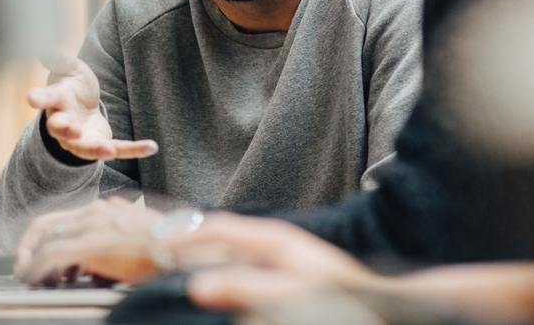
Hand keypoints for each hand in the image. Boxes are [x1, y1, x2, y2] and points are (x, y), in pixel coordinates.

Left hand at [14, 198, 160, 284]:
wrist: (183, 248)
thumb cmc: (166, 245)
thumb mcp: (137, 232)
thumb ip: (116, 230)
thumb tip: (103, 244)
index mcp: (104, 210)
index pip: (60, 219)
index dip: (39, 238)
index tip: (32, 255)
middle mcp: (95, 212)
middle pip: (47, 225)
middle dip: (28, 248)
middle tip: (21, 268)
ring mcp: (93, 226)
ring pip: (47, 239)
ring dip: (32, 260)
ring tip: (29, 278)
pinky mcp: (93, 243)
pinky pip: (53, 255)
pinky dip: (39, 267)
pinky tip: (36, 279)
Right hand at [30, 54, 157, 160]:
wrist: (81, 107)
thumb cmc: (72, 84)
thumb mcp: (70, 68)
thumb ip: (60, 61)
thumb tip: (44, 50)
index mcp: (56, 100)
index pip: (45, 98)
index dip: (38, 98)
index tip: (30, 97)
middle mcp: (63, 123)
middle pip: (59, 128)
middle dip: (65, 129)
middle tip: (72, 129)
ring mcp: (79, 138)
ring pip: (84, 147)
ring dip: (95, 149)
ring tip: (108, 150)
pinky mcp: (99, 144)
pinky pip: (118, 149)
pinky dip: (134, 149)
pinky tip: (152, 147)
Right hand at [162, 213, 375, 303]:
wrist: (379, 304)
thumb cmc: (336, 299)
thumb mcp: (289, 295)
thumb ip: (244, 287)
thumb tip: (198, 285)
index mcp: (272, 239)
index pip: (218, 229)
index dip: (185, 236)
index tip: (154, 245)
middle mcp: (274, 241)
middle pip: (221, 232)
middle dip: (189, 238)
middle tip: (154, 248)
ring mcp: (280, 253)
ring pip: (231, 245)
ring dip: (204, 250)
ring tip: (175, 258)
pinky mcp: (285, 269)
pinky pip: (243, 259)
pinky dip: (221, 263)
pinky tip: (214, 277)